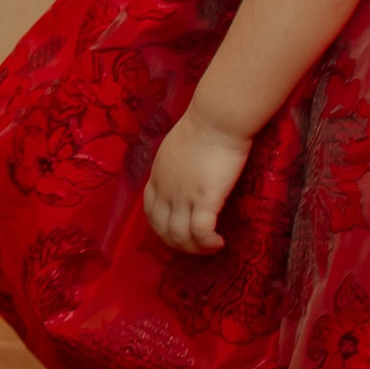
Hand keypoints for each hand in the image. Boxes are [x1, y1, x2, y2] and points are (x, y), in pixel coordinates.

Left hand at [143, 105, 250, 253]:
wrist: (216, 120)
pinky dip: (208, 243)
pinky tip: (219, 242)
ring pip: (180, 236)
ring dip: (195, 249)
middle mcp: (166, 190)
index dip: (161, 227)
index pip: (150, 211)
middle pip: (162, 229)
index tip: (178, 231)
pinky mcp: (205, 199)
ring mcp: (183, 196)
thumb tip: (185, 173)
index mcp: (157, 176)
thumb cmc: (202, 127)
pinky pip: (201, 232)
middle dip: (178, 244)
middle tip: (197, 246)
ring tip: (210, 247)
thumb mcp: (175, 148)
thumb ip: (175, 165)